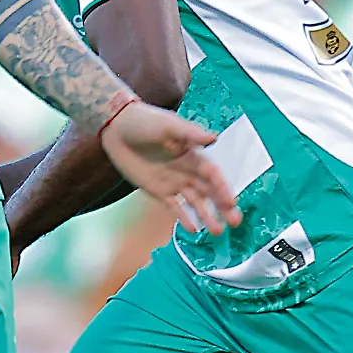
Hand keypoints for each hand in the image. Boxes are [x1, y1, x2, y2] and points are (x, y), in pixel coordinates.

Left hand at [97, 99, 240, 235]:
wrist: (117, 128)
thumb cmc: (145, 121)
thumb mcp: (168, 125)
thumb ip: (190, 134)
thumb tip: (214, 137)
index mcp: (193, 154)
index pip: (212, 174)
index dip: (222, 188)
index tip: (231, 202)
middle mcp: (187, 170)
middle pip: (209, 191)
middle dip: (222, 206)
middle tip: (235, 221)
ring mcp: (173, 182)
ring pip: (195, 202)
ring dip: (207, 215)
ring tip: (217, 231)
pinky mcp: (158, 190)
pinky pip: (174, 207)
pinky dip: (184, 218)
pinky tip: (193, 230)